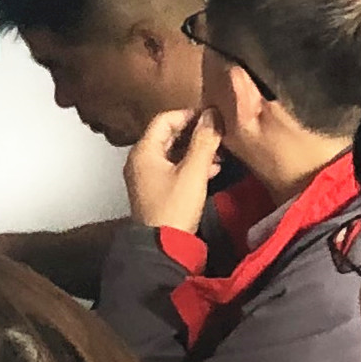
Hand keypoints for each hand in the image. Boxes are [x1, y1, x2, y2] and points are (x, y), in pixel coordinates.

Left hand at [123, 108, 224, 235]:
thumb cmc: (174, 208)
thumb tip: (212, 114)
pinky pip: (173, 169)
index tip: (211, 117)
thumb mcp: (193, 172)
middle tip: (218, 133)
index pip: (165, 119)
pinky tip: (212, 170)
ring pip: (173, 153)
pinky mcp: (156, 190)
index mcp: (144, 151)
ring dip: (196, 150)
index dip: (189, 114)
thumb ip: (204, 141)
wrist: (163, 247)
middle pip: (169, 135)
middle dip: (195, 133)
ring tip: (220, 153)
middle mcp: (141, 161)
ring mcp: (147, 176)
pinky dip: (191, 166)